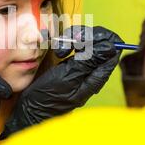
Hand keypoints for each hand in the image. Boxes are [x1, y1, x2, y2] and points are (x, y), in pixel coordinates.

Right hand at [0, 25, 123, 139]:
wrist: (31, 108)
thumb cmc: (50, 96)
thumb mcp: (70, 76)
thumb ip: (91, 60)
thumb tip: (112, 46)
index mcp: (98, 74)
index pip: (113, 47)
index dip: (100, 37)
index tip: (82, 38)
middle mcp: (93, 69)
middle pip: (100, 40)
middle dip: (84, 36)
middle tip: (70, 43)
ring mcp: (82, 65)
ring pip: (86, 40)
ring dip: (72, 39)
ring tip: (60, 51)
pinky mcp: (72, 63)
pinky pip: (75, 46)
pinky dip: (66, 43)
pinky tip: (57, 51)